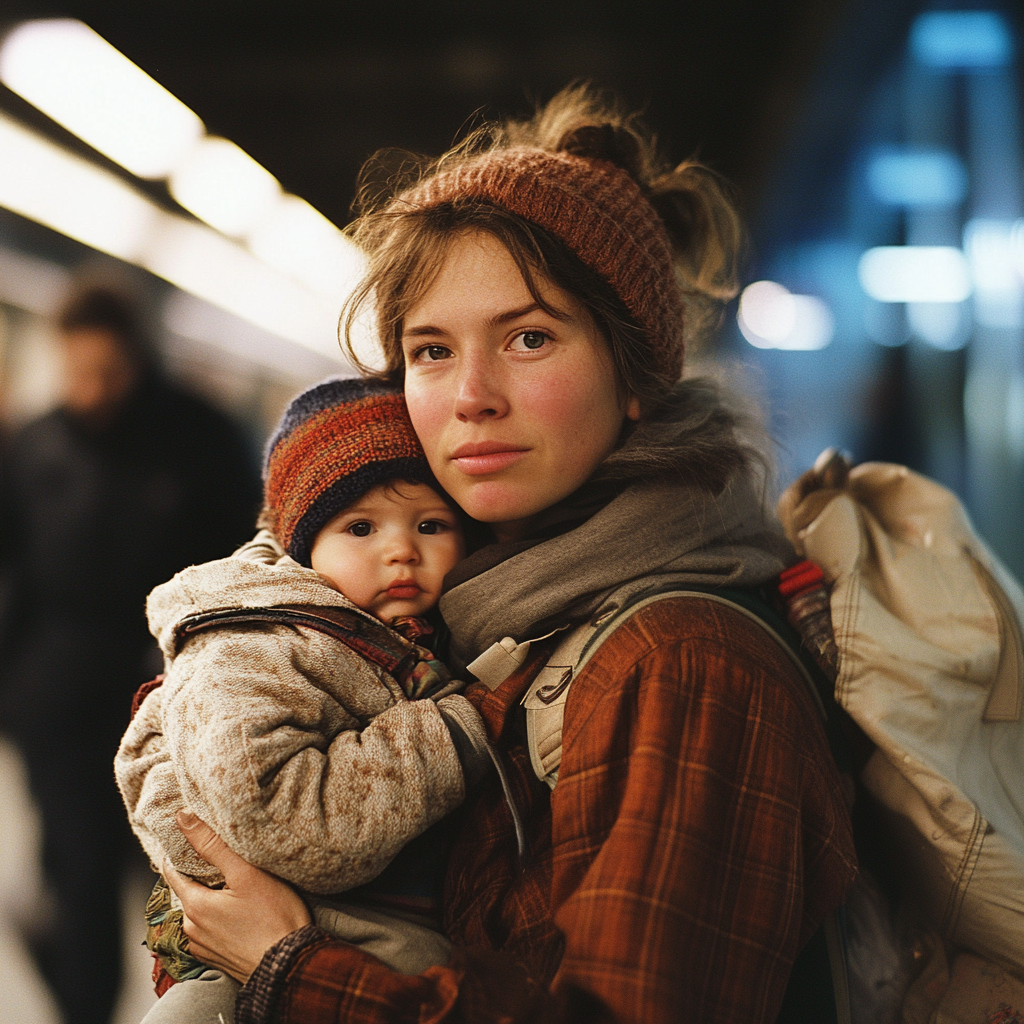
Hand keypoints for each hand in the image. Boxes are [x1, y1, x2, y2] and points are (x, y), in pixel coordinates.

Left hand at [163, 810, 312, 983]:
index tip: (190, 838)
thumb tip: (183, 818)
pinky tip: (240, 912)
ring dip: (211, 898)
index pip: (173, 872)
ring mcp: (203, 947)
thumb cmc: (273, 917)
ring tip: (235, 885)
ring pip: (200, 912)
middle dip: (202, 875)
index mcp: (195, 906)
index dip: (180, 852)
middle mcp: (192, 929)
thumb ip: (213, 845)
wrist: (290, 964)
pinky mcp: (217, 959)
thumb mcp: (246, 873)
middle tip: (224, 860)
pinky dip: (218, 918)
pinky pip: (210, 931)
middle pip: (189, 891)